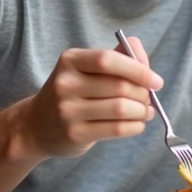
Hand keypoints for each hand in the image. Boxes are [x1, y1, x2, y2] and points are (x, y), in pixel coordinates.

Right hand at [15, 36, 159, 160]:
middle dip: (143, 93)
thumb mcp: (85, 68)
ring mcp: (68, 110)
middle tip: (150, 98)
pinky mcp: (74, 134)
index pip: (108, 60)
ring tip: (146, 112)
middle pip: (119, 86)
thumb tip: (146, 61)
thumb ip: (117, 57)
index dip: (138, 70)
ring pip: (120, 109)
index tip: (156, 81)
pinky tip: (137, 124)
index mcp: (70, 60)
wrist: (35, 125)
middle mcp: (65, 84)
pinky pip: (115, 129)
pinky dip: (134, 126)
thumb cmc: (72, 93)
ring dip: (142, 111)